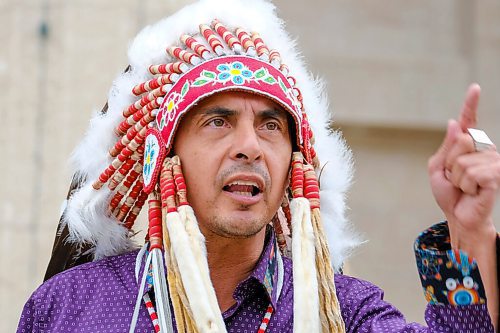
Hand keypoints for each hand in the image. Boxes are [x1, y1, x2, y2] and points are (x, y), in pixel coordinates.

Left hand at [428, 83, 498, 250]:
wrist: (457, 215)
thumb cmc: (449, 193)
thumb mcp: (438, 168)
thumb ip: (446, 147)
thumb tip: (454, 123)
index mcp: (468, 145)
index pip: (468, 122)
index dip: (470, 104)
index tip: (474, 88)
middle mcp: (484, 149)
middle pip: (461, 140)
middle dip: (450, 162)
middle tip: (455, 177)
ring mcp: (492, 161)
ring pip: (463, 160)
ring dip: (456, 177)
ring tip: (464, 186)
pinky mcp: (496, 175)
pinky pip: (470, 173)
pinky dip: (465, 185)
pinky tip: (473, 191)